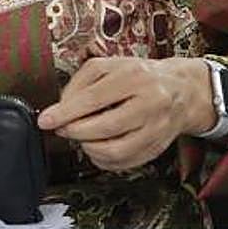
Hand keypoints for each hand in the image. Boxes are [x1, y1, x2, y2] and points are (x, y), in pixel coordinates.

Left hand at [36, 56, 215, 171]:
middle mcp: (150, 102)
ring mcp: (157, 128)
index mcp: (134, 76)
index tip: (46, 120)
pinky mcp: (158, 147)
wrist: (181, 90)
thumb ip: (81, 82)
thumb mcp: (109, 65)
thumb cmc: (139, 76)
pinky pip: (126, 162)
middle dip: (75, 131)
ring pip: (116, 149)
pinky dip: (104, 160)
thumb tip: (61, 106)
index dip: (65, 112)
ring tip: (79, 137)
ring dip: (88, 148)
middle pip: (105, 127)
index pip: (93, 98)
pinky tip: (95, 149)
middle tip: (62, 128)